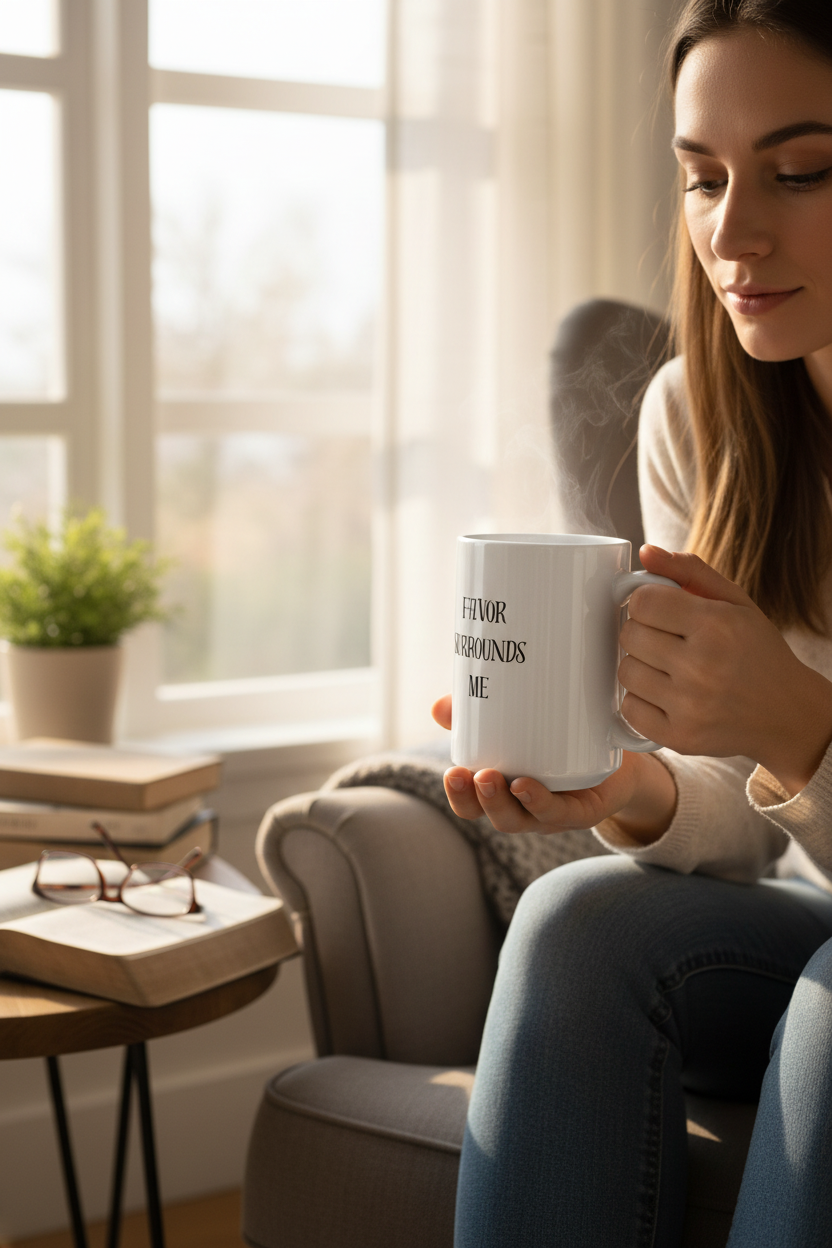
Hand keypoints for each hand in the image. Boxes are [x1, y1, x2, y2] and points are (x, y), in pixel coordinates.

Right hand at [429, 695, 676, 841]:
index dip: (459, 796)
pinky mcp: (584, 809)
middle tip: (469, 775)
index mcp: (505, 790)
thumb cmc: (560, 735)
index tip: (452, 773)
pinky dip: (541, 803)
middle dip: (477, 800)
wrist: (620, 748)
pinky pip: (561, 812)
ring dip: (502, 803)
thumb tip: (439, 707)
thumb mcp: (519, 720)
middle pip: (494, 815)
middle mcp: (526, 806)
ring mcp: (554, 811)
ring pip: (521, 819)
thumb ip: (479, 712)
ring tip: (493, 778)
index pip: (472, 804)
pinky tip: (528, 787)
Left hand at [621, 545, 831, 794]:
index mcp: (716, 626)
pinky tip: (665, 693)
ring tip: (668, 666)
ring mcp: (689, 706)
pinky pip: (628, 708)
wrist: (787, 714)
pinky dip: (640, 700)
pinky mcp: (679, 737)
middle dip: (643, 631)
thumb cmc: (757, 652)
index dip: (646, 602)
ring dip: (640, 665)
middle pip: (629, 635)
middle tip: (667, 639)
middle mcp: (701, 667)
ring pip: (624, 671)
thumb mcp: (735, 602)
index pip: (642, 602)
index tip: (660, 610)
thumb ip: (689, 571)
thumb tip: (645, 552)